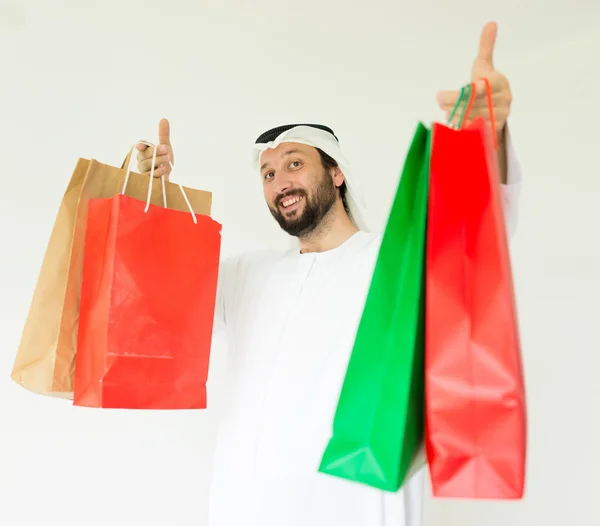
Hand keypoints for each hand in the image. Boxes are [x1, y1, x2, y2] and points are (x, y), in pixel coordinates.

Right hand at [136, 118, 173, 179]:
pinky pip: (149, 176)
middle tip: (166, 149)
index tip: (143, 145)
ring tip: (167, 158)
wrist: (169, 177)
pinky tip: (164, 170)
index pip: (140, 146)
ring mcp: (143, 171)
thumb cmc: (165, 161)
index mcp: (144, 151)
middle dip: (155, 151)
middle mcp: (141, 160)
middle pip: (144, 155)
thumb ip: (163, 134)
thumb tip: (164, 119)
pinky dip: (157, 172)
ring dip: (157, 161)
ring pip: (146, 165)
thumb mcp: (166, 147)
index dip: (141, 145)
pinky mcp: (147, 181)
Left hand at [436, 22, 511, 141]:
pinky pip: (473, 132)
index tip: (438, 96)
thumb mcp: (484, 65)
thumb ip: (486, 46)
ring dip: (454, 117)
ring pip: (469, 119)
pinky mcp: (495, 131)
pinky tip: (454, 125)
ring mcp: (501, 117)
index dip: (455, 95)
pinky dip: (461, 129)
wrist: (498, 108)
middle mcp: (504, 100)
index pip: (476, 90)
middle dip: (450, 105)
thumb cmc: (487, 83)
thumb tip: (490, 24)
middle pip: (469, 106)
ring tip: (447, 113)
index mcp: (499, 83)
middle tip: (439, 103)